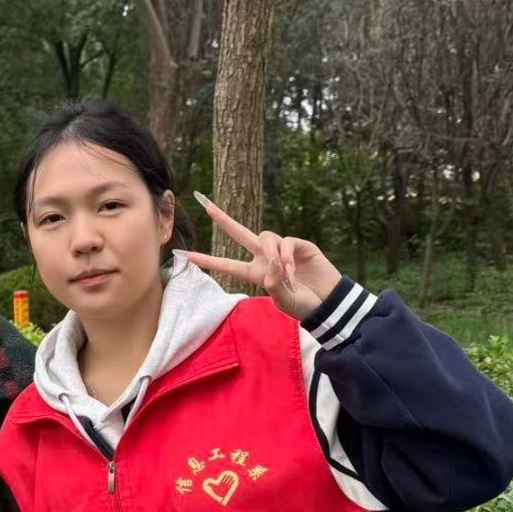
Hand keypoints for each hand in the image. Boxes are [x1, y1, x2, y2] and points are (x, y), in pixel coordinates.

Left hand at [181, 192, 343, 321]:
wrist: (328, 303)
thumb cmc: (303, 305)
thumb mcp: (283, 299)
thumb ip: (274, 283)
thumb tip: (271, 265)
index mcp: (256, 272)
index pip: (227, 264)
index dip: (207, 260)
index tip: (184, 255)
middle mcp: (266, 257)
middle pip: (241, 233)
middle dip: (224, 220)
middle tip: (205, 206)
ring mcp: (283, 249)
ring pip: (266, 237)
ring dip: (272, 254)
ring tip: (284, 274)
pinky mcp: (301, 245)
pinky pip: (287, 243)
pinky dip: (286, 256)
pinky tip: (292, 270)